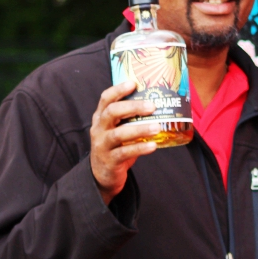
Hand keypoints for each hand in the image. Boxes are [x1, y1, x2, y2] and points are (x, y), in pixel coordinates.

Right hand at [90, 81, 158, 204]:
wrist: (102, 174)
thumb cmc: (116, 146)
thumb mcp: (118, 129)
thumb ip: (130, 118)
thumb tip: (158, 103)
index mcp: (101, 118)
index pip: (105, 99)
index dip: (118, 90)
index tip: (133, 83)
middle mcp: (99, 129)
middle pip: (111, 113)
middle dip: (132, 107)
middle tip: (152, 106)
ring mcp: (102, 145)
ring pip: (118, 134)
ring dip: (140, 129)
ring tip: (157, 127)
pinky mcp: (109, 160)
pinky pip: (125, 153)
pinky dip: (140, 148)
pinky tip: (153, 146)